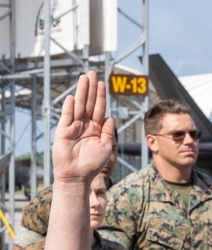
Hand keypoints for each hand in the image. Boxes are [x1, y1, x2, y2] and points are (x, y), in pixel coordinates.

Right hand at [52, 71, 115, 185]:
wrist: (77, 176)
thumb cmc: (93, 164)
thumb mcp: (105, 147)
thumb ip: (108, 132)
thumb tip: (110, 117)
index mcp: (97, 129)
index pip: (99, 108)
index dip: (101, 96)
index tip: (102, 83)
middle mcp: (85, 125)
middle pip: (89, 103)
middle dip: (91, 88)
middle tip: (92, 73)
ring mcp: (73, 127)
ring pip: (79, 106)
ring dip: (82, 92)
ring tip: (84, 78)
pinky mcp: (63, 131)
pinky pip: (67, 116)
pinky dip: (70, 107)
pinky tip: (73, 97)